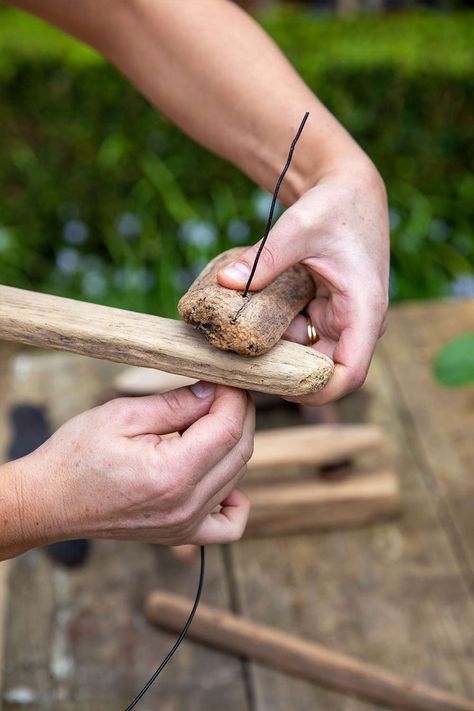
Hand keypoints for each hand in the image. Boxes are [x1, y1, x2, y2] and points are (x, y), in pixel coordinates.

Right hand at [19, 383, 253, 548]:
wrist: (48, 501)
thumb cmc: (75, 455)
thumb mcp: (122, 415)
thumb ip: (175, 404)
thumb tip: (214, 389)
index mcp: (171, 473)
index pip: (228, 428)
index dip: (234, 397)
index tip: (227, 378)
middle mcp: (185, 505)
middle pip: (240, 451)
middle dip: (239, 414)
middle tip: (221, 390)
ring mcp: (186, 525)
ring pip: (237, 476)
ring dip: (233, 442)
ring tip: (206, 420)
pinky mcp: (181, 535)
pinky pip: (229, 525)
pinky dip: (236, 497)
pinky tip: (219, 473)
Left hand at [218, 163, 388, 404]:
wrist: (348, 188)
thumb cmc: (335, 204)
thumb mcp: (299, 226)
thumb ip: (264, 257)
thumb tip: (225, 283)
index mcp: (363, 310)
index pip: (350, 374)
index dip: (316, 392)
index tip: (274, 387)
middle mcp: (356, 323)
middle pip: (323, 372)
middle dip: (284, 374)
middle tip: (239, 370)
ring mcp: (340, 320)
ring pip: (307, 357)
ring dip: (276, 354)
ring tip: (236, 347)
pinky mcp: (325, 313)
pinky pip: (299, 337)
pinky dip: (276, 335)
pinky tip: (249, 326)